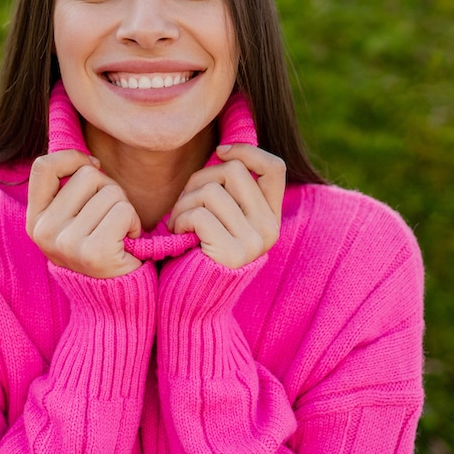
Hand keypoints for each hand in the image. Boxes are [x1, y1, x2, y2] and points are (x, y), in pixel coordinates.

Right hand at [27, 150, 143, 278]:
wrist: (112, 301)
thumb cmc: (99, 248)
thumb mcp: (72, 220)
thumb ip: (70, 191)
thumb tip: (90, 160)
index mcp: (35, 220)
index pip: (44, 167)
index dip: (72, 158)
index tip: (93, 167)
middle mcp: (45, 231)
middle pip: (87, 175)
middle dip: (109, 188)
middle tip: (110, 217)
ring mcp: (67, 243)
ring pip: (110, 191)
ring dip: (124, 208)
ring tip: (118, 233)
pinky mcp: (94, 252)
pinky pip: (124, 210)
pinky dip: (133, 222)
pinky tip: (127, 241)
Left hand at [169, 144, 285, 269]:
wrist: (189, 302)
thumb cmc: (197, 251)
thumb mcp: (221, 217)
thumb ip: (230, 191)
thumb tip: (225, 150)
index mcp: (270, 218)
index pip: (274, 167)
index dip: (247, 150)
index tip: (220, 152)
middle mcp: (269, 229)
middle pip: (234, 171)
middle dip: (198, 179)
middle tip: (185, 204)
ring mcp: (254, 243)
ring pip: (211, 190)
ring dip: (183, 203)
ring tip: (178, 222)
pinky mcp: (233, 254)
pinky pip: (199, 214)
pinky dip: (180, 220)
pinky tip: (178, 234)